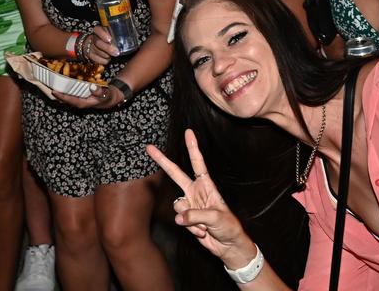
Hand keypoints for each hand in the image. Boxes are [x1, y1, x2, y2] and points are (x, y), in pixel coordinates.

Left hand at [52, 83, 123, 109]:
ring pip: (67, 96)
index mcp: (84, 103)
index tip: (54, 92)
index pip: (71, 100)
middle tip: (48, 86)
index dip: (62, 97)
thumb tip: (92, 87)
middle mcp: (79, 102)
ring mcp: (79, 99)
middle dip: (57, 94)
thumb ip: (99, 91)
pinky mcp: (79, 96)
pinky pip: (70, 93)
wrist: (109, 98)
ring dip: (60, 91)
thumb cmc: (106, 96)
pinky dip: (65, 89)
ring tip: (51, 84)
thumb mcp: (105, 94)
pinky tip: (60, 83)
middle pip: (66, 99)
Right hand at [86, 25, 118, 63]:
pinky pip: (96, 59)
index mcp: (98, 31)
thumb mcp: (111, 34)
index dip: (103, 34)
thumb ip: (115, 35)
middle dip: (108, 48)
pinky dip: (103, 60)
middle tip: (117, 52)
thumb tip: (126, 39)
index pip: (97, 29)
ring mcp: (90, 46)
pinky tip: (108, 59)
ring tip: (113, 55)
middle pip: (98, 42)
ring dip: (106, 55)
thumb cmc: (107, 40)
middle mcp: (93, 38)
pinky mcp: (89, 55)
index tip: (110, 39)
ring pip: (97, 51)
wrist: (95, 46)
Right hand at [147, 129, 257, 267]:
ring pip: (178, 205)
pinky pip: (181, 221)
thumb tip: (179, 217)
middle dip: (162, 161)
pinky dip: (192, 229)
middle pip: (176, 174)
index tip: (188, 132)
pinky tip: (203, 232)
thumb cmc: (229, 226)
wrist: (228, 245)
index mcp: (207, 186)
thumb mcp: (217, 217)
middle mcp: (196, 192)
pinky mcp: (186, 219)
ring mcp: (190, 205)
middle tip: (149, 148)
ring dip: (190, 218)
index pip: (198, 163)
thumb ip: (196, 215)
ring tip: (204, 225)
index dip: (192, 148)